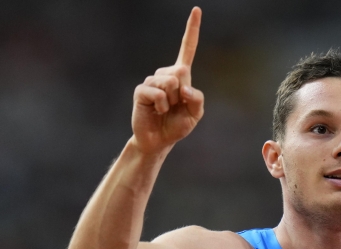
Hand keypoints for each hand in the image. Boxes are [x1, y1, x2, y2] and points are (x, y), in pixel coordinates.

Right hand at [131, 7, 204, 153]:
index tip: (197, 10)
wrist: (158, 141)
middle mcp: (166, 74)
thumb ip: (197, 99)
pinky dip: (161, 105)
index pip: (187, 49)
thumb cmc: (177, 126)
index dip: (192, 30)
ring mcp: (152, 81)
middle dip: (183, 93)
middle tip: (175, 106)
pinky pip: (157, 93)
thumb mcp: (195, 114)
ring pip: (170, 83)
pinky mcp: (142, 91)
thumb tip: (183, 87)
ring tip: (165, 110)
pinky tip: (157, 111)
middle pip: (181, 72)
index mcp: (181, 77)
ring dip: (171, 102)